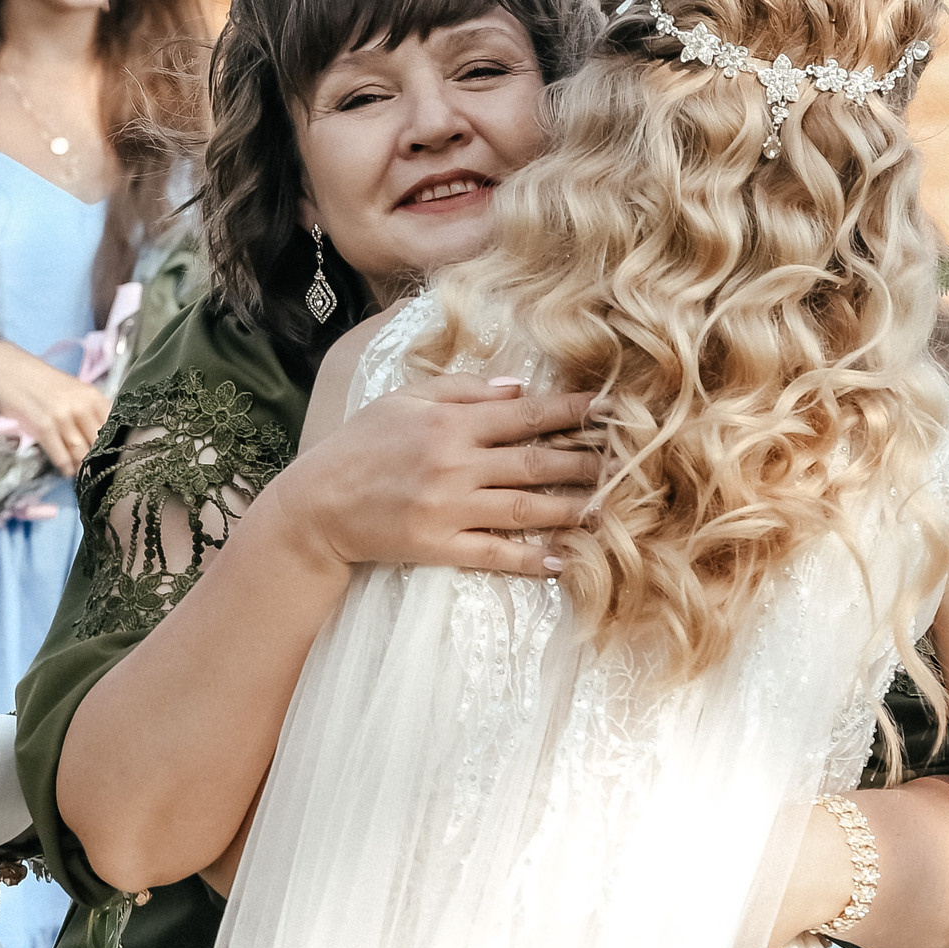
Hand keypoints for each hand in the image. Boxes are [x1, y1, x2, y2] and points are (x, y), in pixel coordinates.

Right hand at [0, 342, 112, 480]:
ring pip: (81, 452)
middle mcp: (82, 406)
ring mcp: (63, 416)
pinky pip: (60, 455)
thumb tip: (101, 438)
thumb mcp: (72, 391)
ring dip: (81, 467)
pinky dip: (64, 466)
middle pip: (98, 443)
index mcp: (93, 396)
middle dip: (97, 461)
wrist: (7, 369)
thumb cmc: (41, 382)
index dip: (113, 446)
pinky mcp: (43, 426)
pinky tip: (66, 471)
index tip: (111, 458)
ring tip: (81, 475)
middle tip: (95, 472)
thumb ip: (88, 411)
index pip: (113, 427)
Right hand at [279, 377, 600, 578]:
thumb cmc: (360, 445)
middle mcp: (454, 463)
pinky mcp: (438, 547)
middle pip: (536, 461)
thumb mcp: (404, 400)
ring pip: (525, 509)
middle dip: (588, 460)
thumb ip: (462, 390)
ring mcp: (448, 509)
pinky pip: (494, 554)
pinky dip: (530, 559)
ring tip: (613, 509)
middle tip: (632, 461)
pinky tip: (563, 560)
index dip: (572, 410)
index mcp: (449, 422)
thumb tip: (520, 387)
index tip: (612, 407)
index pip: (526, 413)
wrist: (316, 505)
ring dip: (572, 509)